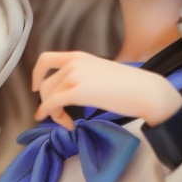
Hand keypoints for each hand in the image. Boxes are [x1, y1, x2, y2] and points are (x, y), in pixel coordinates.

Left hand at [32, 51, 181, 130]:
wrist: (144, 90)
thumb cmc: (129, 86)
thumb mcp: (101, 73)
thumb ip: (85, 76)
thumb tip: (77, 91)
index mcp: (79, 56)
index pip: (46, 59)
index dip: (37, 74)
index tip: (37, 88)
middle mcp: (73, 63)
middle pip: (45, 83)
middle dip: (47, 102)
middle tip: (59, 116)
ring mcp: (74, 76)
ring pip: (48, 95)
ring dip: (53, 112)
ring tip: (67, 122)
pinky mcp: (77, 91)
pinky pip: (53, 104)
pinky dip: (52, 115)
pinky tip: (65, 124)